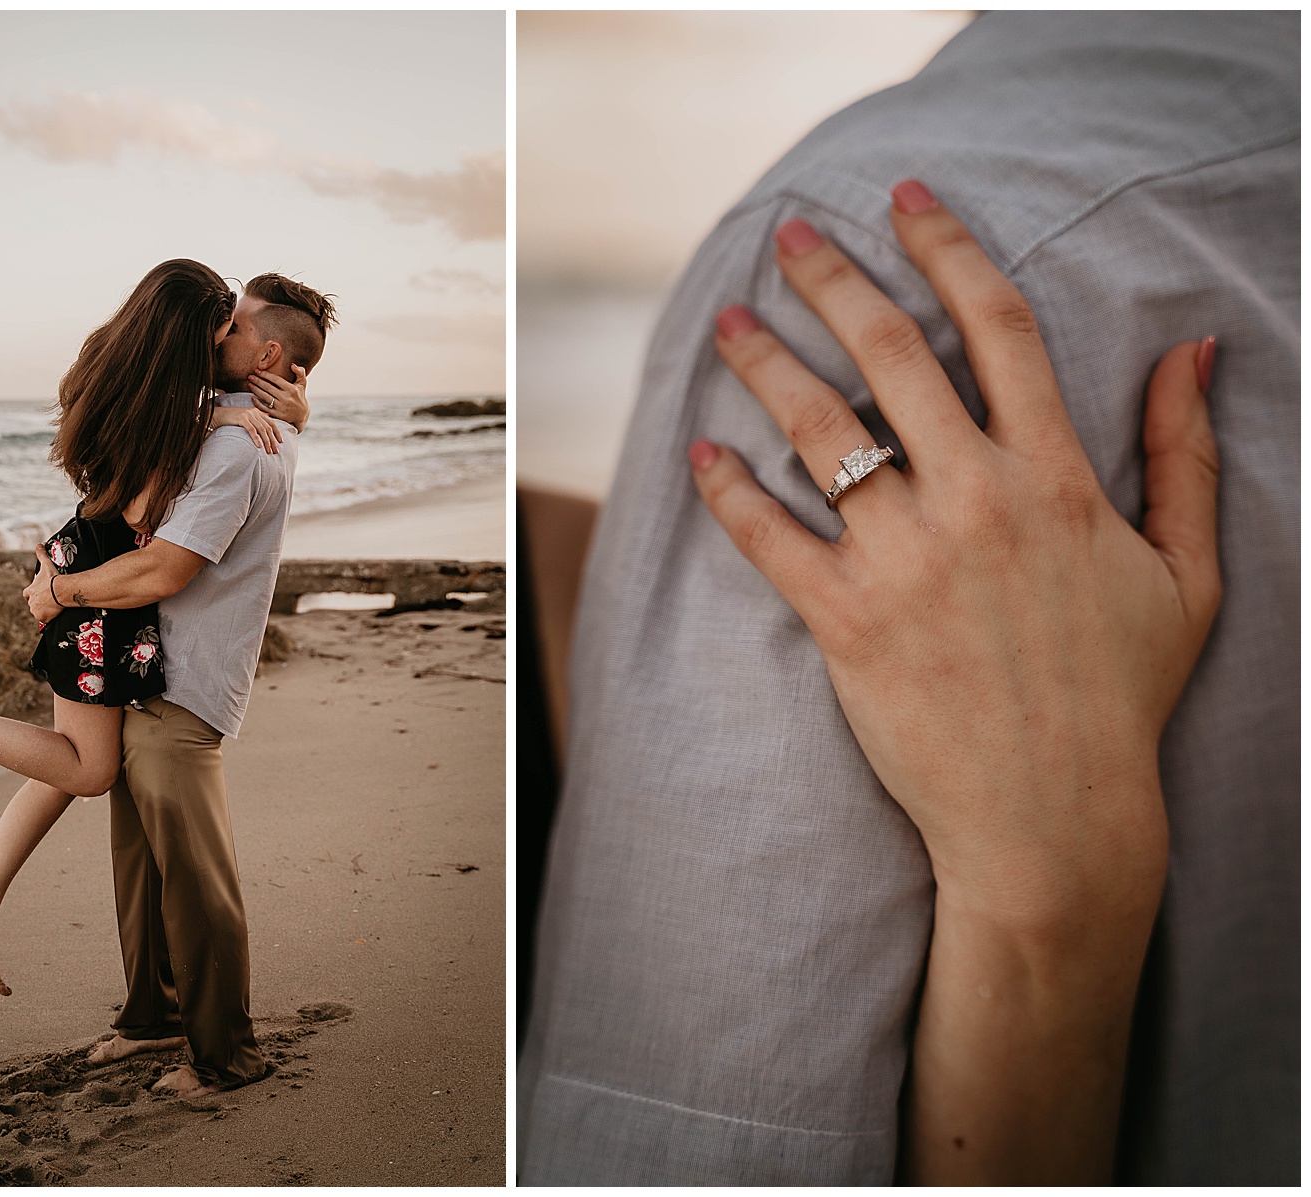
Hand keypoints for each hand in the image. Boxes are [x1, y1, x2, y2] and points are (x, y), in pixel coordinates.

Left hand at [25, 545, 64, 624]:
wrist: (60, 590)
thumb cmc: (53, 578)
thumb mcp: (46, 564)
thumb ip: (41, 554)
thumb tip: (39, 544)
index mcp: (29, 591)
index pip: (27, 594)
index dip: (32, 594)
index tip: (39, 594)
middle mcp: (30, 602)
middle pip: (34, 604)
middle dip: (40, 603)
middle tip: (50, 601)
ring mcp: (36, 611)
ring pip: (39, 612)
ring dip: (45, 611)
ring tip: (54, 607)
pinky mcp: (42, 617)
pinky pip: (46, 620)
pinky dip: (49, 618)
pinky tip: (56, 614)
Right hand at [208, 404, 281, 452]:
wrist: (218, 415)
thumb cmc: (232, 418)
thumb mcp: (247, 416)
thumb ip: (257, 417)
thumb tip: (268, 417)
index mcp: (257, 412)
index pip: (272, 422)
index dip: (277, 432)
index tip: (281, 442)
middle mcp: (254, 412)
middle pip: (268, 428)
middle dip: (273, 440)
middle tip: (276, 451)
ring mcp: (248, 414)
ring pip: (262, 430)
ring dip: (266, 442)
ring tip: (269, 451)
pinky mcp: (242, 418)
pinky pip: (252, 430)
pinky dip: (256, 439)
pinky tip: (259, 446)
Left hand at [248, 364, 308, 431]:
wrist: (301, 415)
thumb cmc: (299, 396)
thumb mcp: (302, 384)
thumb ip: (300, 372)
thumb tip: (292, 365)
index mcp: (292, 389)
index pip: (275, 379)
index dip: (265, 374)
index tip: (257, 370)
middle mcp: (286, 398)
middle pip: (268, 387)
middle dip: (257, 381)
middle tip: (250, 377)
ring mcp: (282, 407)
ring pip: (265, 397)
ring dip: (256, 390)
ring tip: (249, 385)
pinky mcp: (278, 415)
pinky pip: (265, 408)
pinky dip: (257, 403)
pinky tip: (252, 398)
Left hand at [690, 184, 1219, 926]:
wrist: (1054, 817)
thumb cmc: (1121, 696)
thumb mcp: (1185, 572)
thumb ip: (1183, 456)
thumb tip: (1194, 349)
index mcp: (1057, 479)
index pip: (999, 327)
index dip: (949, 247)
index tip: (907, 198)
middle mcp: (977, 502)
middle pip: (892, 354)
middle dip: (833, 281)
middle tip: (786, 238)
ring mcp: (907, 561)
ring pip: (820, 432)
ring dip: (765, 366)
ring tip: (726, 323)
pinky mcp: (847, 621)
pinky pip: (771, 539)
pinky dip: (729, 493)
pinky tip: (699, 455)